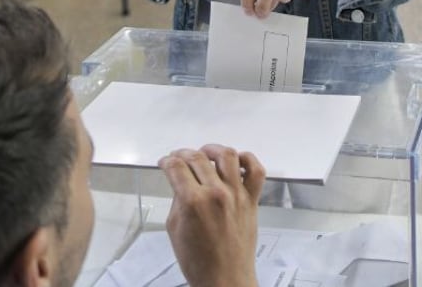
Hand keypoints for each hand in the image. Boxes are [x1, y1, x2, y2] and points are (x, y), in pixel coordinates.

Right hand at [160, 146, 263, 286]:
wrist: (225, 279)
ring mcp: (237, 195)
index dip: (167, 161)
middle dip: (183, 153)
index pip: (176, 167)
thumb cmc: (199, 262)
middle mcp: (216, 193)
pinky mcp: (252, 200)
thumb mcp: (175, 229)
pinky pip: (256, 171)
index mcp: (193, 202)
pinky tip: (236, 160)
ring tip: (205, 152)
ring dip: (212, 149)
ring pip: (227, 155)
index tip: (165, 162)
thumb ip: (177, 200)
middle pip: (197, 157)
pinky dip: (247, 159)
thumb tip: (180, 181)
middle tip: (178, 157)